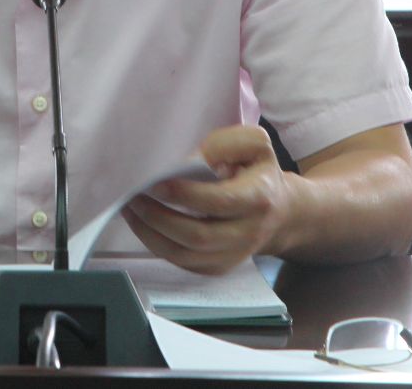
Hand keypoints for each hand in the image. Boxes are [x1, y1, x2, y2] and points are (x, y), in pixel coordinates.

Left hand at [121, 124, 296, 274]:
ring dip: (152, 234)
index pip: (219, 202)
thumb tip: (190, 163)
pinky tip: (143, 225)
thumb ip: (224, 144)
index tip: (156, 182)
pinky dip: (158, 246)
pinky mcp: (220, 267)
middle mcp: (249, 232)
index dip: (185, 194)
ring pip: (186, 255)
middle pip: (199, 236)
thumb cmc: (258, 171)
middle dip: (160, 217)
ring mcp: (234, 255)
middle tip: (136, 197)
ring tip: (132, 210)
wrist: (280, 211)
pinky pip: (184, 263)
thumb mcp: (253, 144)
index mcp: (259, 198)